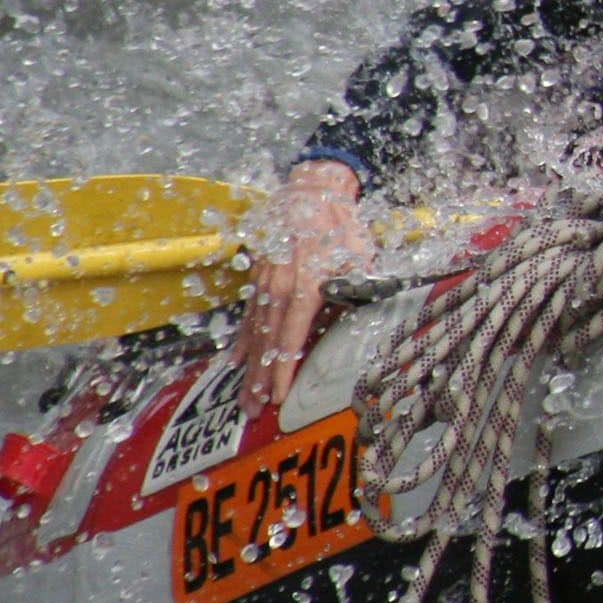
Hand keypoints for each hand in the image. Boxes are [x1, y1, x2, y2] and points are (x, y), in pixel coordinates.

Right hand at [237, 160, 372, 414]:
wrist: (310, 192)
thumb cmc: (339, 225)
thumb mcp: (358, 253)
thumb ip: (358, 286)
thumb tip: (366, 308)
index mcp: (306, 285)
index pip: (292, 336)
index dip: (284, 369)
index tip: (279, 395)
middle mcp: (280, 287)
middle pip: (268, 342)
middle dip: (260, 379)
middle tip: (253, 410)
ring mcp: (265, 283)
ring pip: (255, 333)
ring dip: (250, 367)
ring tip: (245, 396)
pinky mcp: (259, 277)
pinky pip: (249, 314)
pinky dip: (243, 340)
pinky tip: (237, 361)